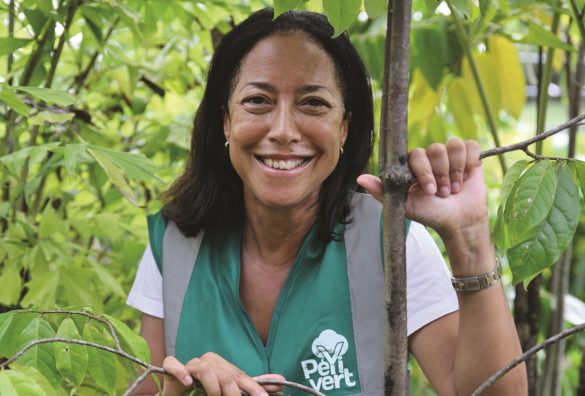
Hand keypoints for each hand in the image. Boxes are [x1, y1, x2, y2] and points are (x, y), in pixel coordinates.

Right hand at [162, 353, 284, 395]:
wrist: (178, 393)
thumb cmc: (205, 391)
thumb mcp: (230, 390)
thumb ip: (251, 386)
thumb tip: (281, 381)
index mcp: (221, 365)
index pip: (240, 375)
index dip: (252, 388)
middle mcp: (206, 361)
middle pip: (224, 373)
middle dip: (232, 391)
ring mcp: (189, 365)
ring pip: (204, 369)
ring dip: (212, 386)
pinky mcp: (171, 369)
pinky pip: (174, 364)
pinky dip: (180, 371)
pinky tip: (187, 381)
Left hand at [357, 139, 485, 237]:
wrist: (459, 223)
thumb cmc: (432, 214)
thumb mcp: (406, 205)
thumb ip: (383, 191)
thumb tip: (360, 178)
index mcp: (414, 165)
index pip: (417, 154)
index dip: (425, 172)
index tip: (429, 191)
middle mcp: (431, 157)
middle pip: (436, 149)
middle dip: (441, 175)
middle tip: (443, 194)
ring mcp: (450, 156)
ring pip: (454, 146)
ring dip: (456, 171)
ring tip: (454, 189)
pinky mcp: (469, 157)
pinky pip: (470, 146)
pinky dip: (470, 163)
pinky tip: (467, 178)